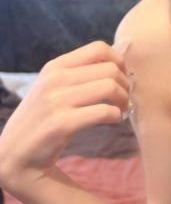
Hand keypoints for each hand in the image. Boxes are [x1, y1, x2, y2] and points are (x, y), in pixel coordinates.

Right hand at [0, 40, 131, 193]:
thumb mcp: (53, 87)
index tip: (121, 77)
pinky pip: (104, 111)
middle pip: (110, 68)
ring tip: (121, 109)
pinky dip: (117, 115)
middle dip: (125, 84)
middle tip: (124, 98)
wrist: (13, 156)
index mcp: (54, 66)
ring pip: (110, 87)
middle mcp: (54, 79)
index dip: (118, 61)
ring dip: (123, 99)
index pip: (99, 48)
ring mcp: (56, 101)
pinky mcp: (61, 124)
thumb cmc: (42, 119)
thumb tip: (123, 51)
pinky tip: (114, 120)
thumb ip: (80, 72)